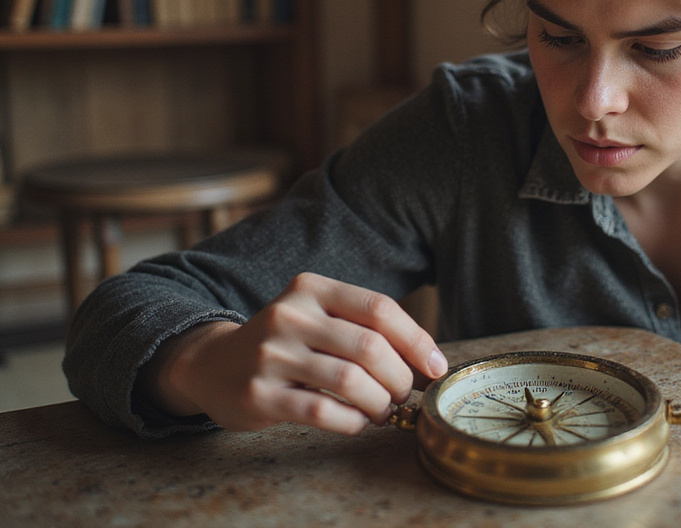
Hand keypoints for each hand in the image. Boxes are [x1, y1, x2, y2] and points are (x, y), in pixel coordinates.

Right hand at [139, 273, 447, 434]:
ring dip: (380, 402)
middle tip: (405, 395)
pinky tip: (357, 421)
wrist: (213, 365)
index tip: (435, 367)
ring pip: (351, 380)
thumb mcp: (319, 317)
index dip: (417, 340)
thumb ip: (364, 328)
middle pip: (370, 346)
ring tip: (383, 410)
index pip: (380, 309)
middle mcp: (289, 315)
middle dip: (400, 377)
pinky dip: (353, 421)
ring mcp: (271, 355)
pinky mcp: (260, 394)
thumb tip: (428, 360)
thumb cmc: (286, 343)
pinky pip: (324, 411)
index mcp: (311, 289)